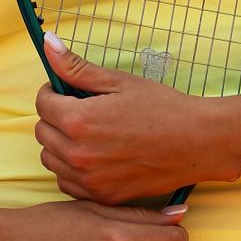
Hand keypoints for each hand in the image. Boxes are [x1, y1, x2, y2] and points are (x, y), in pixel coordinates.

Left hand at [35, 36, 240, 203]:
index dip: (54, 92)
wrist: (198, 143)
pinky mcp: (102, 197)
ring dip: (61, 144)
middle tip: (83, 110)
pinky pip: (68, 183)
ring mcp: (89, 180)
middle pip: (42, 132)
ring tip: (89, 134)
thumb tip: (47, 43)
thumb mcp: (118, 81)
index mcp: (78, 121)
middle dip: (56, 117)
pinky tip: (95, 157)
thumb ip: (76, 67)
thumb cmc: (162, 108)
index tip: (70, 91)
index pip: (41, 103)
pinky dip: (73, 170)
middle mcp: (78, 154)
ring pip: (51, 159)